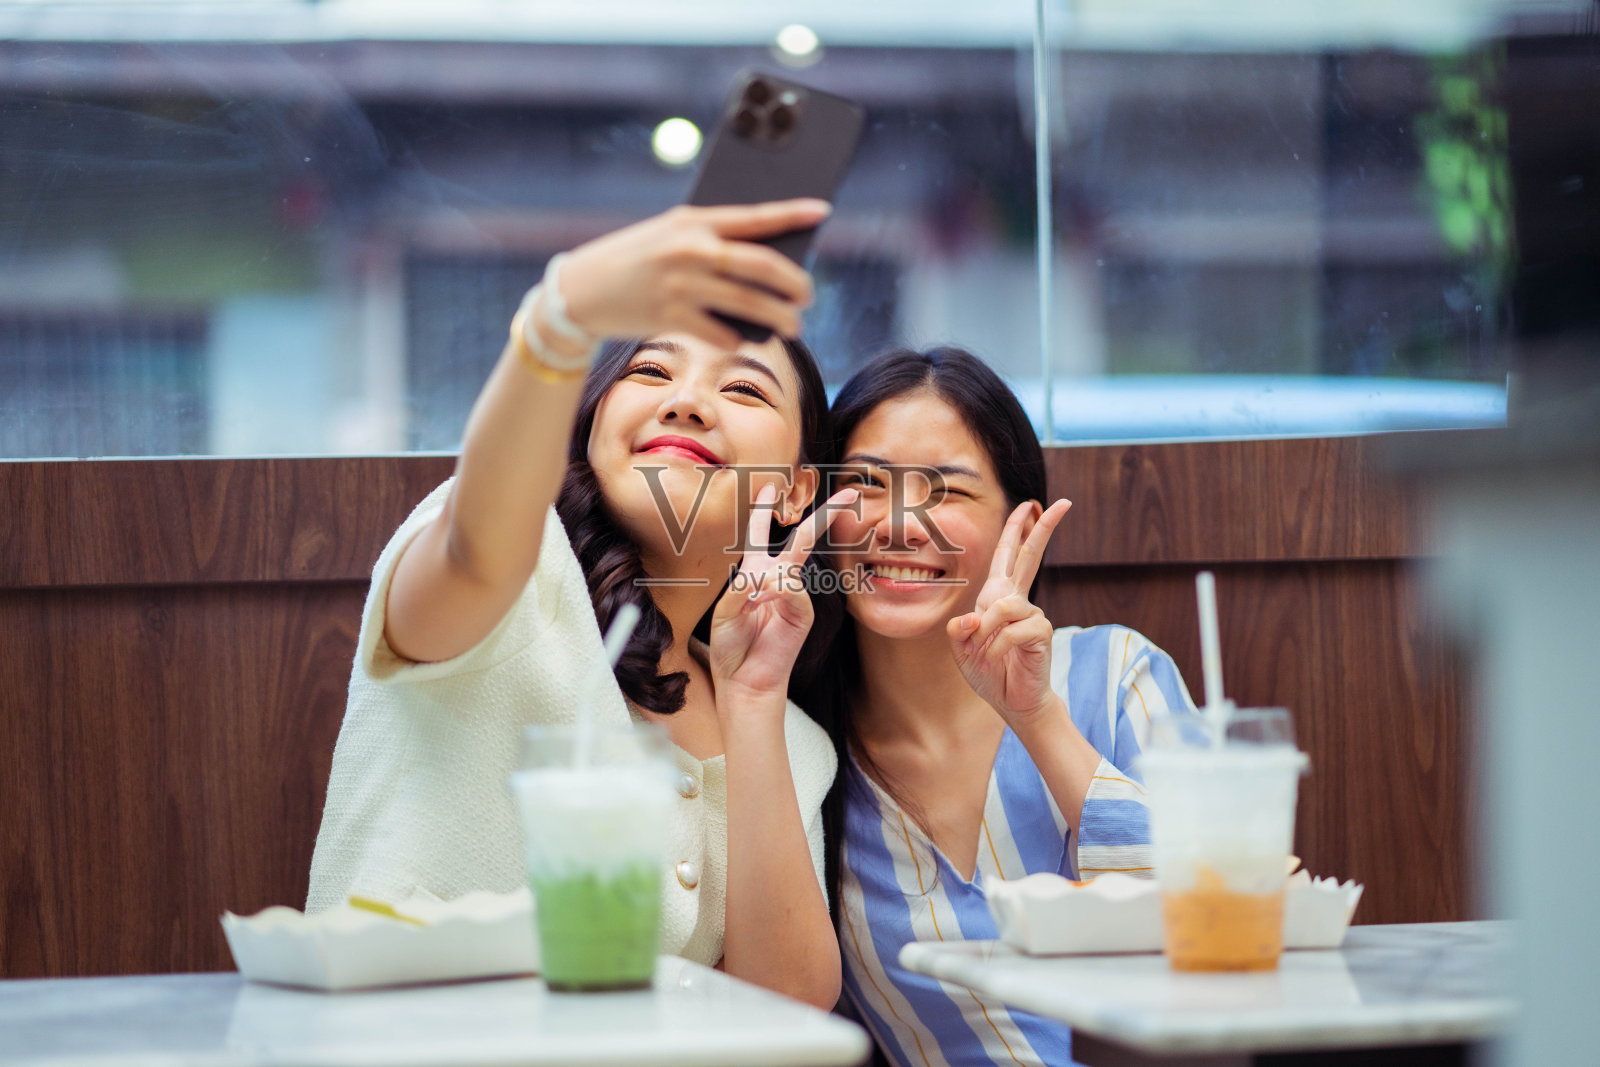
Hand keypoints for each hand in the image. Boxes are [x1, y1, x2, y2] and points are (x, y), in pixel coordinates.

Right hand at [554, 201, 829, 351]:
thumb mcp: (668, 236)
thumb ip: (710, 241)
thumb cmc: (632, 261)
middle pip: (761, 265)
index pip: (754, 216)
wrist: (579, 290)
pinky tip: (747, 340)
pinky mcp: (669, 316)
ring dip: (779, 318)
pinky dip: (738, 338)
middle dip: (794, 282)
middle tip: (808, 294)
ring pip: (749, 303)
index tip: (822, 212)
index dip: (792, 213)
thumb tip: (766, 266)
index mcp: (692, 220)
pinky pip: (721, 332)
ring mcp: (680, 283)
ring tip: (794, 326)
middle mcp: (690, 249)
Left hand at [708, 482, 857, 704]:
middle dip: (825, 515)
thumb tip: (769, 576)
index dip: (764, 511)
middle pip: (803, 539)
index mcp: (754, 572)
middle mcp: (777, 579)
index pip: (760, 534)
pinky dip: (776, 594)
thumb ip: (741, 589)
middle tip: (850, 493)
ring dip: (767, 582)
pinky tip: (764, 607)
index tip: (769, 487)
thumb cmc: (730, 646)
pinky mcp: (802, 613)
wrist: (743, 680)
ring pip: (790, 567)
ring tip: (751, 608)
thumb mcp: (723, 613)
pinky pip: (792, 590)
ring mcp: (793, 595)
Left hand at [947, 499, 1071, 725]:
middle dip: (1043, 528)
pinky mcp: (1041, 631)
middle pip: (1030, 556)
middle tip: (1062, 503)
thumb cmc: (988, 672)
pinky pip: (1011, 630)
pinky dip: (996, 646)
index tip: (1029, 506)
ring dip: (986, 631)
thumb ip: (958, 631)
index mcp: (998, 597)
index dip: (1016, 530)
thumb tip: (971, 618)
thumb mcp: (961, 650)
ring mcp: (1032, 614)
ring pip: (1003, 606)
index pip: (1008, 557)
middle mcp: (1017, 600)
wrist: (1011, 701)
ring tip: (984, 652)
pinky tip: (998, 658)